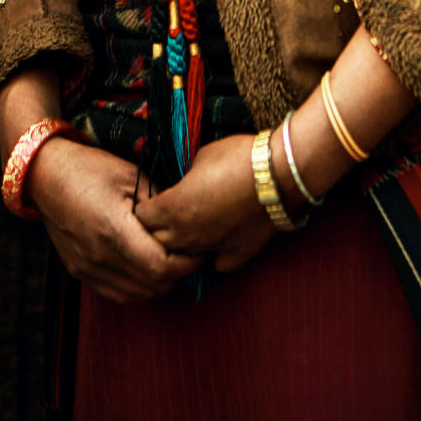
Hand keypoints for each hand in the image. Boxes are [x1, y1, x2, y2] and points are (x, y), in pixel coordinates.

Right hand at [27, 136, 201, 302]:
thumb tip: (187, 220)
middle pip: (152, 286)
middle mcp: (99, 257)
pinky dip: (138, 287)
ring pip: (136, 295)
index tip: (200, 247)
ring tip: (172, 260)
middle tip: (191, 253)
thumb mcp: (131, 175)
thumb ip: (159, 204)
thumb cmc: (91, 168)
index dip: (187, 263)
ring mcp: (87, 269)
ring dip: (160, 283)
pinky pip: (117, 293)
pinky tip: (147, 268)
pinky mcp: (80, 273)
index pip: (161, 267)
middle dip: (179, 274)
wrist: (45, 176)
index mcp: (114, 230)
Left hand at [135, 135, 275, 273]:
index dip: (143, 207)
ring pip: (183, 257)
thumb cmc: (239, 156)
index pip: (140, 218)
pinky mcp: (237, 255)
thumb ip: (185, 176)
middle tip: (166, 214)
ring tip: (190, 227)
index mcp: (174, 208)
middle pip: (156, 243)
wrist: (280, 173)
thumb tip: (184, 183)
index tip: (151, 198)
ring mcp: (212, 248)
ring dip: (181, 244)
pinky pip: (215, 264)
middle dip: (155, 230)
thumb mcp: (201, 156)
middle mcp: (187, 235)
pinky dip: (212, 255)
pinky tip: (217, 240)